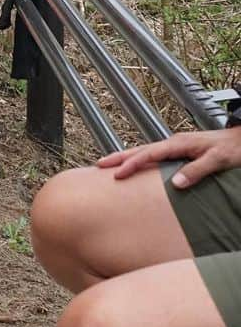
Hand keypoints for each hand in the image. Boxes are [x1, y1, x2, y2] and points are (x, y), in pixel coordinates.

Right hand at [97, 126, 240, 188]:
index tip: (117, 174)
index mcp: (179, 144)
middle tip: (99, 165)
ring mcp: (175, 146)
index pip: (149, 154)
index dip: (132, 164)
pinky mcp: (178, 151)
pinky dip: (139, 160)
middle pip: (140, 150)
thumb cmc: (232, 149)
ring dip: (126, 157)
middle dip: (119, 157)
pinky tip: (135, 166)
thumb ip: (197, 170)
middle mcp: (173, 143)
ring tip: (109, 165)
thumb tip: (175, 183)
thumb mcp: (217, 160)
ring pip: (144, 151)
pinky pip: (153, 155)